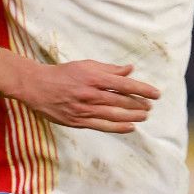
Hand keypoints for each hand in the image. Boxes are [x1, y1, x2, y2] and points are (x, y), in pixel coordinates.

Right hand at [17, 60, 160, 133]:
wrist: (37, 86)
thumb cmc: (63, 74)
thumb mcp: (86, 65)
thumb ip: (109, 69)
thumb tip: (130, 69)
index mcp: (94, 77)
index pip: (125, 84)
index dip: (143, 89)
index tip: (156, 94)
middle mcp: (91, 94)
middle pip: (122, 101)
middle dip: (139, 104)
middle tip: (150, 106)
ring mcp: (85, 109)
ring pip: (115, 115)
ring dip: (133, 116)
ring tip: (145, 116)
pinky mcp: (78, 121)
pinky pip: (102, 126)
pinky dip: (118, 127)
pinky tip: (130, 127)